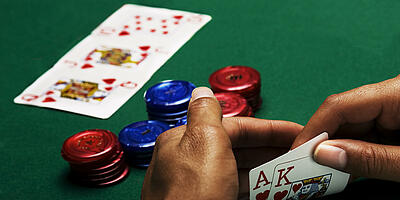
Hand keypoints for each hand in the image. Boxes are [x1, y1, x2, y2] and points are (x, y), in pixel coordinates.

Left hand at [141, 87, 302, 198]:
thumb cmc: (193, 193)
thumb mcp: (203, 143)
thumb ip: (207, 114)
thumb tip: (202, 91)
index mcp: (185, 140)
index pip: (235, 127)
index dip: (269, 129)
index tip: (298, 132)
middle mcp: (188, 160)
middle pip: (239, 149)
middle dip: (272, 150)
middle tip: (303, 154)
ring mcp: (197, 184)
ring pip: (239, 171)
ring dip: (268, 170)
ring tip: (295, 171)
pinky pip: (236, 190)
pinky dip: (256, 188)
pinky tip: (273, 188)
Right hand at [292, 75, 399, 180]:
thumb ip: (371, 159)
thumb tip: (326, 155)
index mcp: (398, 93)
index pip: (340, 106)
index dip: (313, 130)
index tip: (298, 152)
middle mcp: (392, 97)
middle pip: (344, 117)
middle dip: (324, 144)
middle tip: (308, 169)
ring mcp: (395, 110)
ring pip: (354, 128)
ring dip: (339, 152)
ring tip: (325, 173)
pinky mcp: (397, 123)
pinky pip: (368, 136)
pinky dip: (355, 154)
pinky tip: (346, 168)